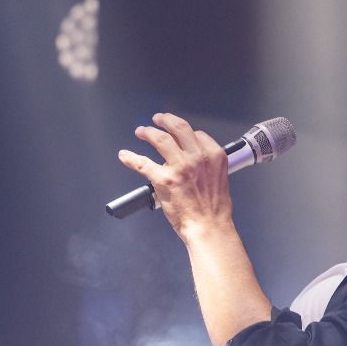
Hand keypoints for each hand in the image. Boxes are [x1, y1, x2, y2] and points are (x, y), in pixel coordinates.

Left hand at [118, 112, 231, 240]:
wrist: (208, 226)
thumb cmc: (214, 210)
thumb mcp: (221, 179)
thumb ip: (208, 165)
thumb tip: (195, 161)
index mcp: (214, 156)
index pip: (197, 134)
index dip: (185, 131)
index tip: (178, 133)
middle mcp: (197, 157)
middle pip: (179, 128)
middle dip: (165, 120)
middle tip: (158, 119)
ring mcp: (179, 167)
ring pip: (160, 139)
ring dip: (148, 132)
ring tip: (142, 131)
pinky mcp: (163, 179)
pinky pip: (142, 163)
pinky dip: (131, 158)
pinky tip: (125, 155)